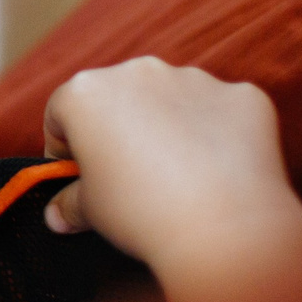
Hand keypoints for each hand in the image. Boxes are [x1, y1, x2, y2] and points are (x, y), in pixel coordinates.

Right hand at [41, 58, 301, 301]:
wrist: (224, 230)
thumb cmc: (143, 214)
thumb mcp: (90, 212)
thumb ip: (69, 203)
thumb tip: (58, 215)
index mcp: (87, 92)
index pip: (61, 113)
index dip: (65, 149)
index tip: (77, 177)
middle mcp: (139, 71)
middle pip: (118, 98)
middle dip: (120, 130)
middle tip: (129, 177)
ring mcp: (195, 79)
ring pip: (172, 100)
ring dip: (169, 127)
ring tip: (179, 177)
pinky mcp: (242, 96)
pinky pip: (221, 112)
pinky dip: (216, 135)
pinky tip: (218, 172)